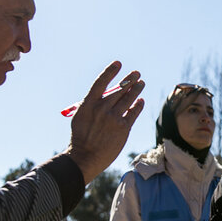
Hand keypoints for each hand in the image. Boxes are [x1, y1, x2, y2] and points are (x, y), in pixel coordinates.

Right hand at [65, 62, 144, 183]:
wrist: (85, 157)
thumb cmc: (81, 137)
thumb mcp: (81, 116)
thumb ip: (93, 104)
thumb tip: (108, 93)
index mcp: (88, 104)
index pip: (101, 82)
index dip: (110, 71)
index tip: (118, 63)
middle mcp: (102, 108)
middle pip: (119, 89)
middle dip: (130, 80)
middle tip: (136, 74)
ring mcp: (113, 118)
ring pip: (129, 99)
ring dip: (137, 89)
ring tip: (141, 83)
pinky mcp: (123, 128)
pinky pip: (134, 112)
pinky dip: (138, 105)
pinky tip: (140, 101)